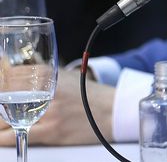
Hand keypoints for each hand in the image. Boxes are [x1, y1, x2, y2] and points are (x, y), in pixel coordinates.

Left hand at [0, 69, 114, 145]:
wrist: (111, 110)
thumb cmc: (86, 95)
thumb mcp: (63, 77)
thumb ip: (38, 76)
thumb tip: (9, 75)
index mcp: (45, 74)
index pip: (6, 78)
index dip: (2, 87)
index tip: (3, 94)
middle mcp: (44, 90)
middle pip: (2, 99)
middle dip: (0, 108)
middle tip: (2, 112)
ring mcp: (47, 111)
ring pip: (4, 120)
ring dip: (1, 123)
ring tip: (3, 123)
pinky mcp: (51, 131)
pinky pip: (15, 135)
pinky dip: (3, 137)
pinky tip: (2, 136)